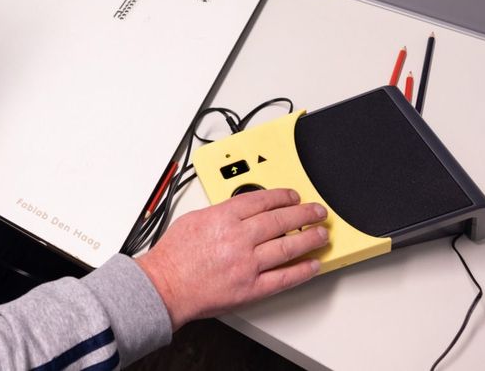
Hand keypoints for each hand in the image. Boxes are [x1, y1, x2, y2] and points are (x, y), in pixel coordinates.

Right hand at [136, 188, 327, 330]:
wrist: (164, 286)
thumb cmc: (173, 257)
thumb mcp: (193, 220)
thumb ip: (220, 213)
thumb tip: (240, 210)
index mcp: (222, 218)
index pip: (261, 200)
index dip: (282, 196)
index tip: (292, 196)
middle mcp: (238, 239)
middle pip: (280, 220)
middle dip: (303, 213)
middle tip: (316, 211)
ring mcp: (247, 264)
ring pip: (288, 247)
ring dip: (309, 239)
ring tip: (321, 234)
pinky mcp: (251, 288)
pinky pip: (284, 278)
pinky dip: (302, 270)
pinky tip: (312, 264)